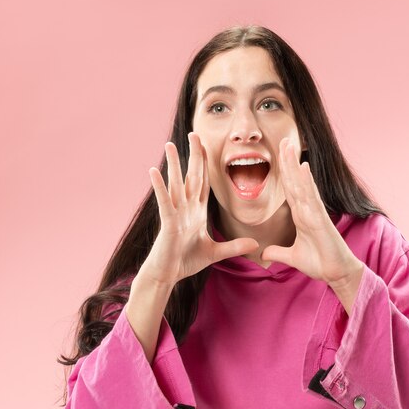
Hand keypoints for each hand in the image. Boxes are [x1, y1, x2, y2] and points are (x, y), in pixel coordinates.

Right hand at [137, 132, 259, 285]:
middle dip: (194, 156)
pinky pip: (164, 202)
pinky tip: (153, 171)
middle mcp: (186, 208)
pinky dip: (159, 187)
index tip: (208, 147)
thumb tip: (255, 244)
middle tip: (194, 134)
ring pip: (176, 184)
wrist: (169, 275)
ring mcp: (176, 213)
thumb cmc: (186, 261)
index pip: (204, 183)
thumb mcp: (216, 252)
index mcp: (197, 211)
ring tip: (170, 144)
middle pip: (192, 176)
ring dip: (173, 164)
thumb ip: (235, 246)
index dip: (207, 165)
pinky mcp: (168, 223)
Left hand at [261, 138, 364, 287]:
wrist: (336, 273)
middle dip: (288, 160)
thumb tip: (263, 253)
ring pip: (302, 184)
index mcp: (301, 215)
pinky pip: (312, 197)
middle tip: (282, 140)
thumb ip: (278, 253)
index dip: (283, 172)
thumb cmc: (319, 263)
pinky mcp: (320, 219)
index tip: (278, 155)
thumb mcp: (292, 258)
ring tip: (289, 145)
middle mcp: (308, 210)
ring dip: (294, 164)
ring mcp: (314, 212)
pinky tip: (302, 166)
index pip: (289, 189)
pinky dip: (307, 181)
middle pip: (295, 181)